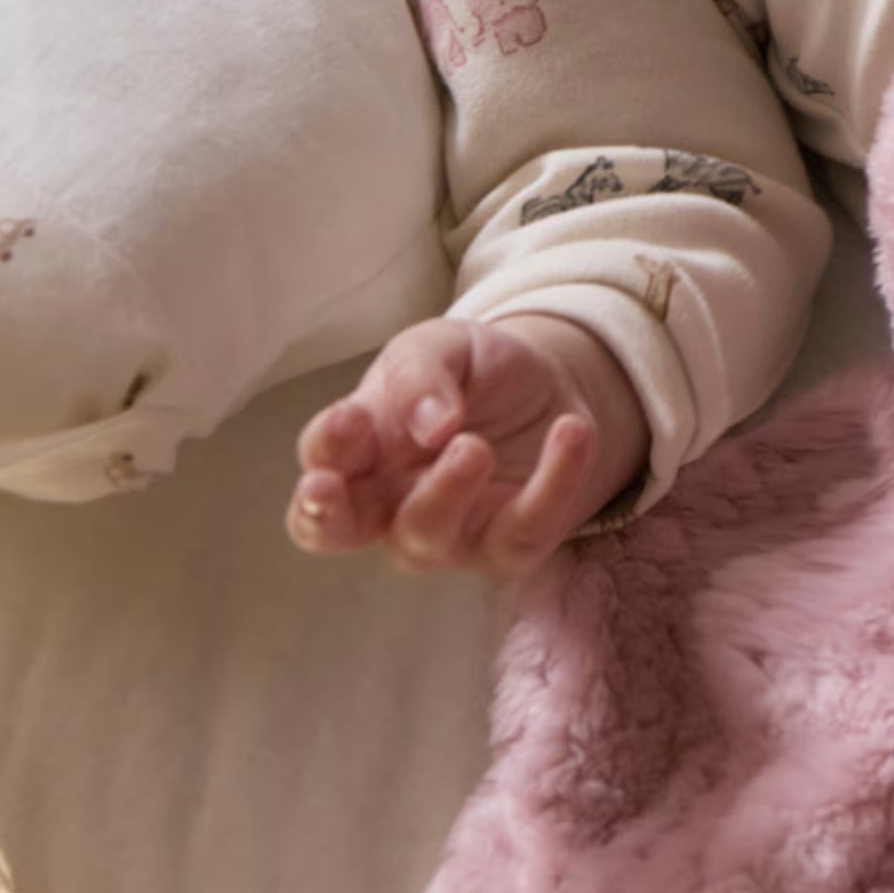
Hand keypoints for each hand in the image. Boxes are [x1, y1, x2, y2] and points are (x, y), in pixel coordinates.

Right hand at [288, 311, 648, 576]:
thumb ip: (421, 374)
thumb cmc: (471, 372)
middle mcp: (388, 500)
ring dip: (442, 494)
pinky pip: (522, 531)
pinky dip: (553, 483)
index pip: (322, 459)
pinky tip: (571, 431)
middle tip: (327, 492)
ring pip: (423, 540)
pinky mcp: (508, 546)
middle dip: (322, 518)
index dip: (324, 450)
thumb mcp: (443, 347)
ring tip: (473, 446)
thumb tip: (428, 424)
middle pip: (335, 531)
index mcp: (363, 448)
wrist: (550, 386)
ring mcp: (446, 533)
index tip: (347, 421)